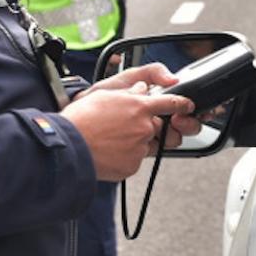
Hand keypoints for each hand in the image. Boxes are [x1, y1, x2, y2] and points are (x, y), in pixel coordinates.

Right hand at [62, 67, 195, 180]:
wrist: (68, 147)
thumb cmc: (81, 119)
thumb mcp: (105, 95)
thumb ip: (129, 93)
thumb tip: (141, 90)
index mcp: (139, 107)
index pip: (170, 103)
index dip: (182, 104)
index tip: (188, 106)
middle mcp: (144, 127)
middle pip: (161, 128)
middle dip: (152, 128)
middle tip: (129, 129)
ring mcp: (140, 148)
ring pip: (148, 145)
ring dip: (138, 143)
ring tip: (114, 140)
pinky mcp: (132, 166)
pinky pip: (135, 160)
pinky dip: (125, 157)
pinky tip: (108, 152)